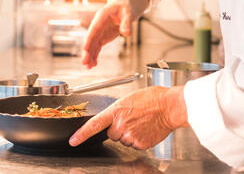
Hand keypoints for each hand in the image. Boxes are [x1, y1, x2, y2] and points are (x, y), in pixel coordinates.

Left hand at [69, 86, 187, 148]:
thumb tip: (115, 121)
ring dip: (131, 134)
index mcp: (116, 110)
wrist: (170, 106)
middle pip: (112, 134)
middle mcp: (121, 124)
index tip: (73, 141)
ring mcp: (130, 135)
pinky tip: (147, 129)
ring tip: (142, 123)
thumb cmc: (153, 99)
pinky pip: (135, 145)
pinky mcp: (140, 144)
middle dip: (120, 129)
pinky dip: (140, 139)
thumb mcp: (130, 99)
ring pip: (124, 140)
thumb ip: (118, 111)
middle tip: (133, 119)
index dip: (81, 134)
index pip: (94, 124)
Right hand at [82, 0, 148, 68]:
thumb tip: (127, 33)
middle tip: (85, 62)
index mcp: (101, 17)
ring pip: (92, 45)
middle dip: (87, 51)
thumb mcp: (127, 13)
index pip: (93, 30)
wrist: (122, 6)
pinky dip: (95, 55)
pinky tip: (93, 64)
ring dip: (90, 56)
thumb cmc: (124, 7)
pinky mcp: (102, 37)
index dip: (89, 40)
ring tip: (88, 67)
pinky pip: (97, 48)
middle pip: (90, 39)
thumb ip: (126, 23)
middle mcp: (97, 25)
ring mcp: (99, 32)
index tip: (85, 49)